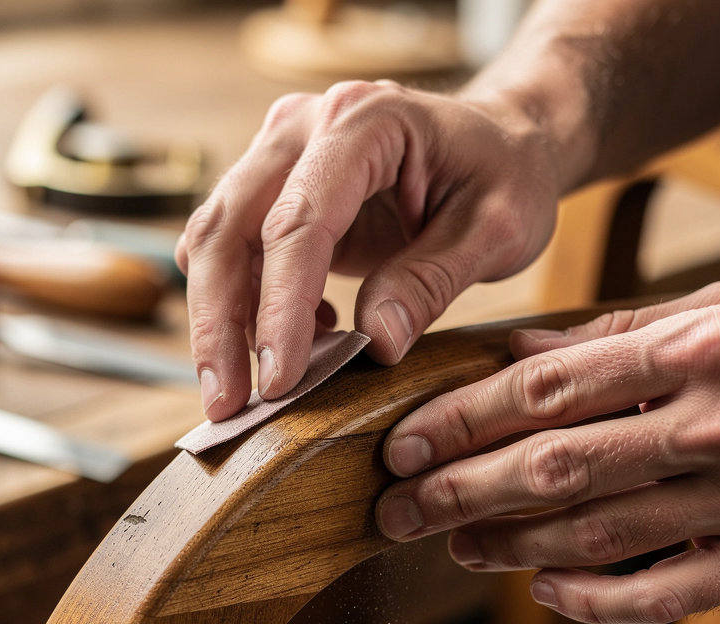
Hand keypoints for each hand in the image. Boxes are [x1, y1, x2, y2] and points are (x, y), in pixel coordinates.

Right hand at [175, 79, 561, 419]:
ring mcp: (280, 155)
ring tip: (242, 392)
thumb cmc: (506, 175)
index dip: (280, 308)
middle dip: (218, 325)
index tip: (279, 380)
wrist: (499, 142)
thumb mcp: (497, 229)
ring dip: (217, 323)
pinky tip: (295, 342)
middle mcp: (304, 127)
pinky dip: (243, 306)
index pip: (299, 222)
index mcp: (365, 122)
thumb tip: (376, 344)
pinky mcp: (274, 190)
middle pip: (227, 228)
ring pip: (213, 241)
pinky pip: (232, 251)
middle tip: (226, 406)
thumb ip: (432, 281)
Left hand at [375, 283, 719, 623]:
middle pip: (555, 465)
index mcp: (698, 348)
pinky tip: (543, 592)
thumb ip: (615, 333)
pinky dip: (599, 599)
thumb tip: (513, 352)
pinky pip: (672, 593)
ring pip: (598, 532)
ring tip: (453, 544)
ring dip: (511, 544)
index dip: (462, 419)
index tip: (401, 443)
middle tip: (397, 510)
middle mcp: (719, 423)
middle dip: (460, 490)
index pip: (546, 390)